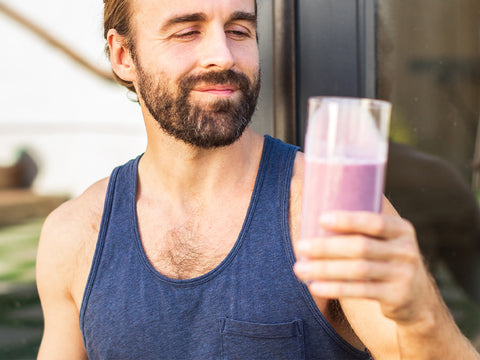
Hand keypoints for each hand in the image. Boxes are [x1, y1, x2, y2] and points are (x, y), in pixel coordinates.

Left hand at [293, 211, 436, 324]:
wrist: (416, 299)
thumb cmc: (384, 259)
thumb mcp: (385, 240)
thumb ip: (361, 227)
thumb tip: (316, 203)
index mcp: (401, 229)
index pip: (374, 222)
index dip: (348, 220)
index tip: (320, 219)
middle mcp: (406, 250)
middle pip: (361, 247)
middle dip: (327, 247)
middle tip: (300, 247)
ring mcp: (404, 275)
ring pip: (358, 270)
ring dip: (324, 269)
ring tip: (299, 268)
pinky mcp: (397, 297)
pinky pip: (361, 291)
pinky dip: (335, 288)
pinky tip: (315, 286)